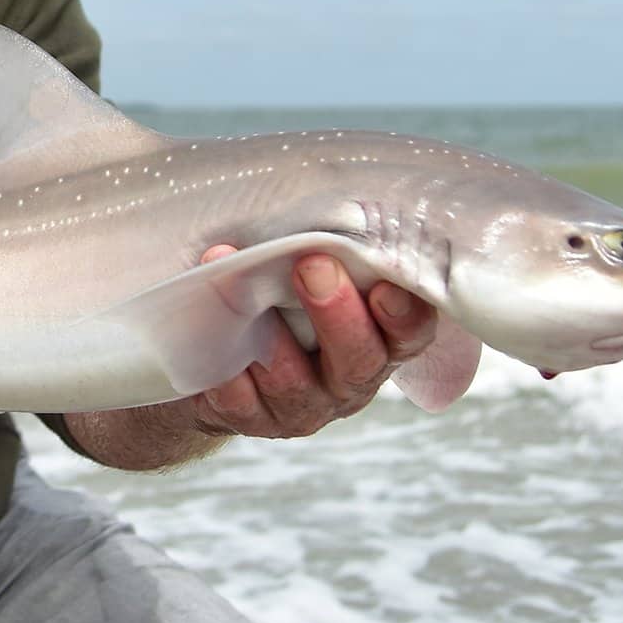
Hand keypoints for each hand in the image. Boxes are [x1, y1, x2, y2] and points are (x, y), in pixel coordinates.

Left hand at [186, 245, 437, 437]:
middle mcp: (349, 380)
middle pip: (358, 360)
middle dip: (337, 314)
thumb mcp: (317, 271)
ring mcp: (303, 406)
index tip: (385, 287)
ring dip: (271, 338)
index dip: (404, 316)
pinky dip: (226, 369)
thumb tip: (328, 202)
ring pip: (295, 385)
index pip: (410, 334)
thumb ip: (334, 251)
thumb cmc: (285, 295)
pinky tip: (211, 334)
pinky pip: (240, 403)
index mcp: (381, 341)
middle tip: (312, 266)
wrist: (225, 353)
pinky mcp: (253, 420)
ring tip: (242, 287)